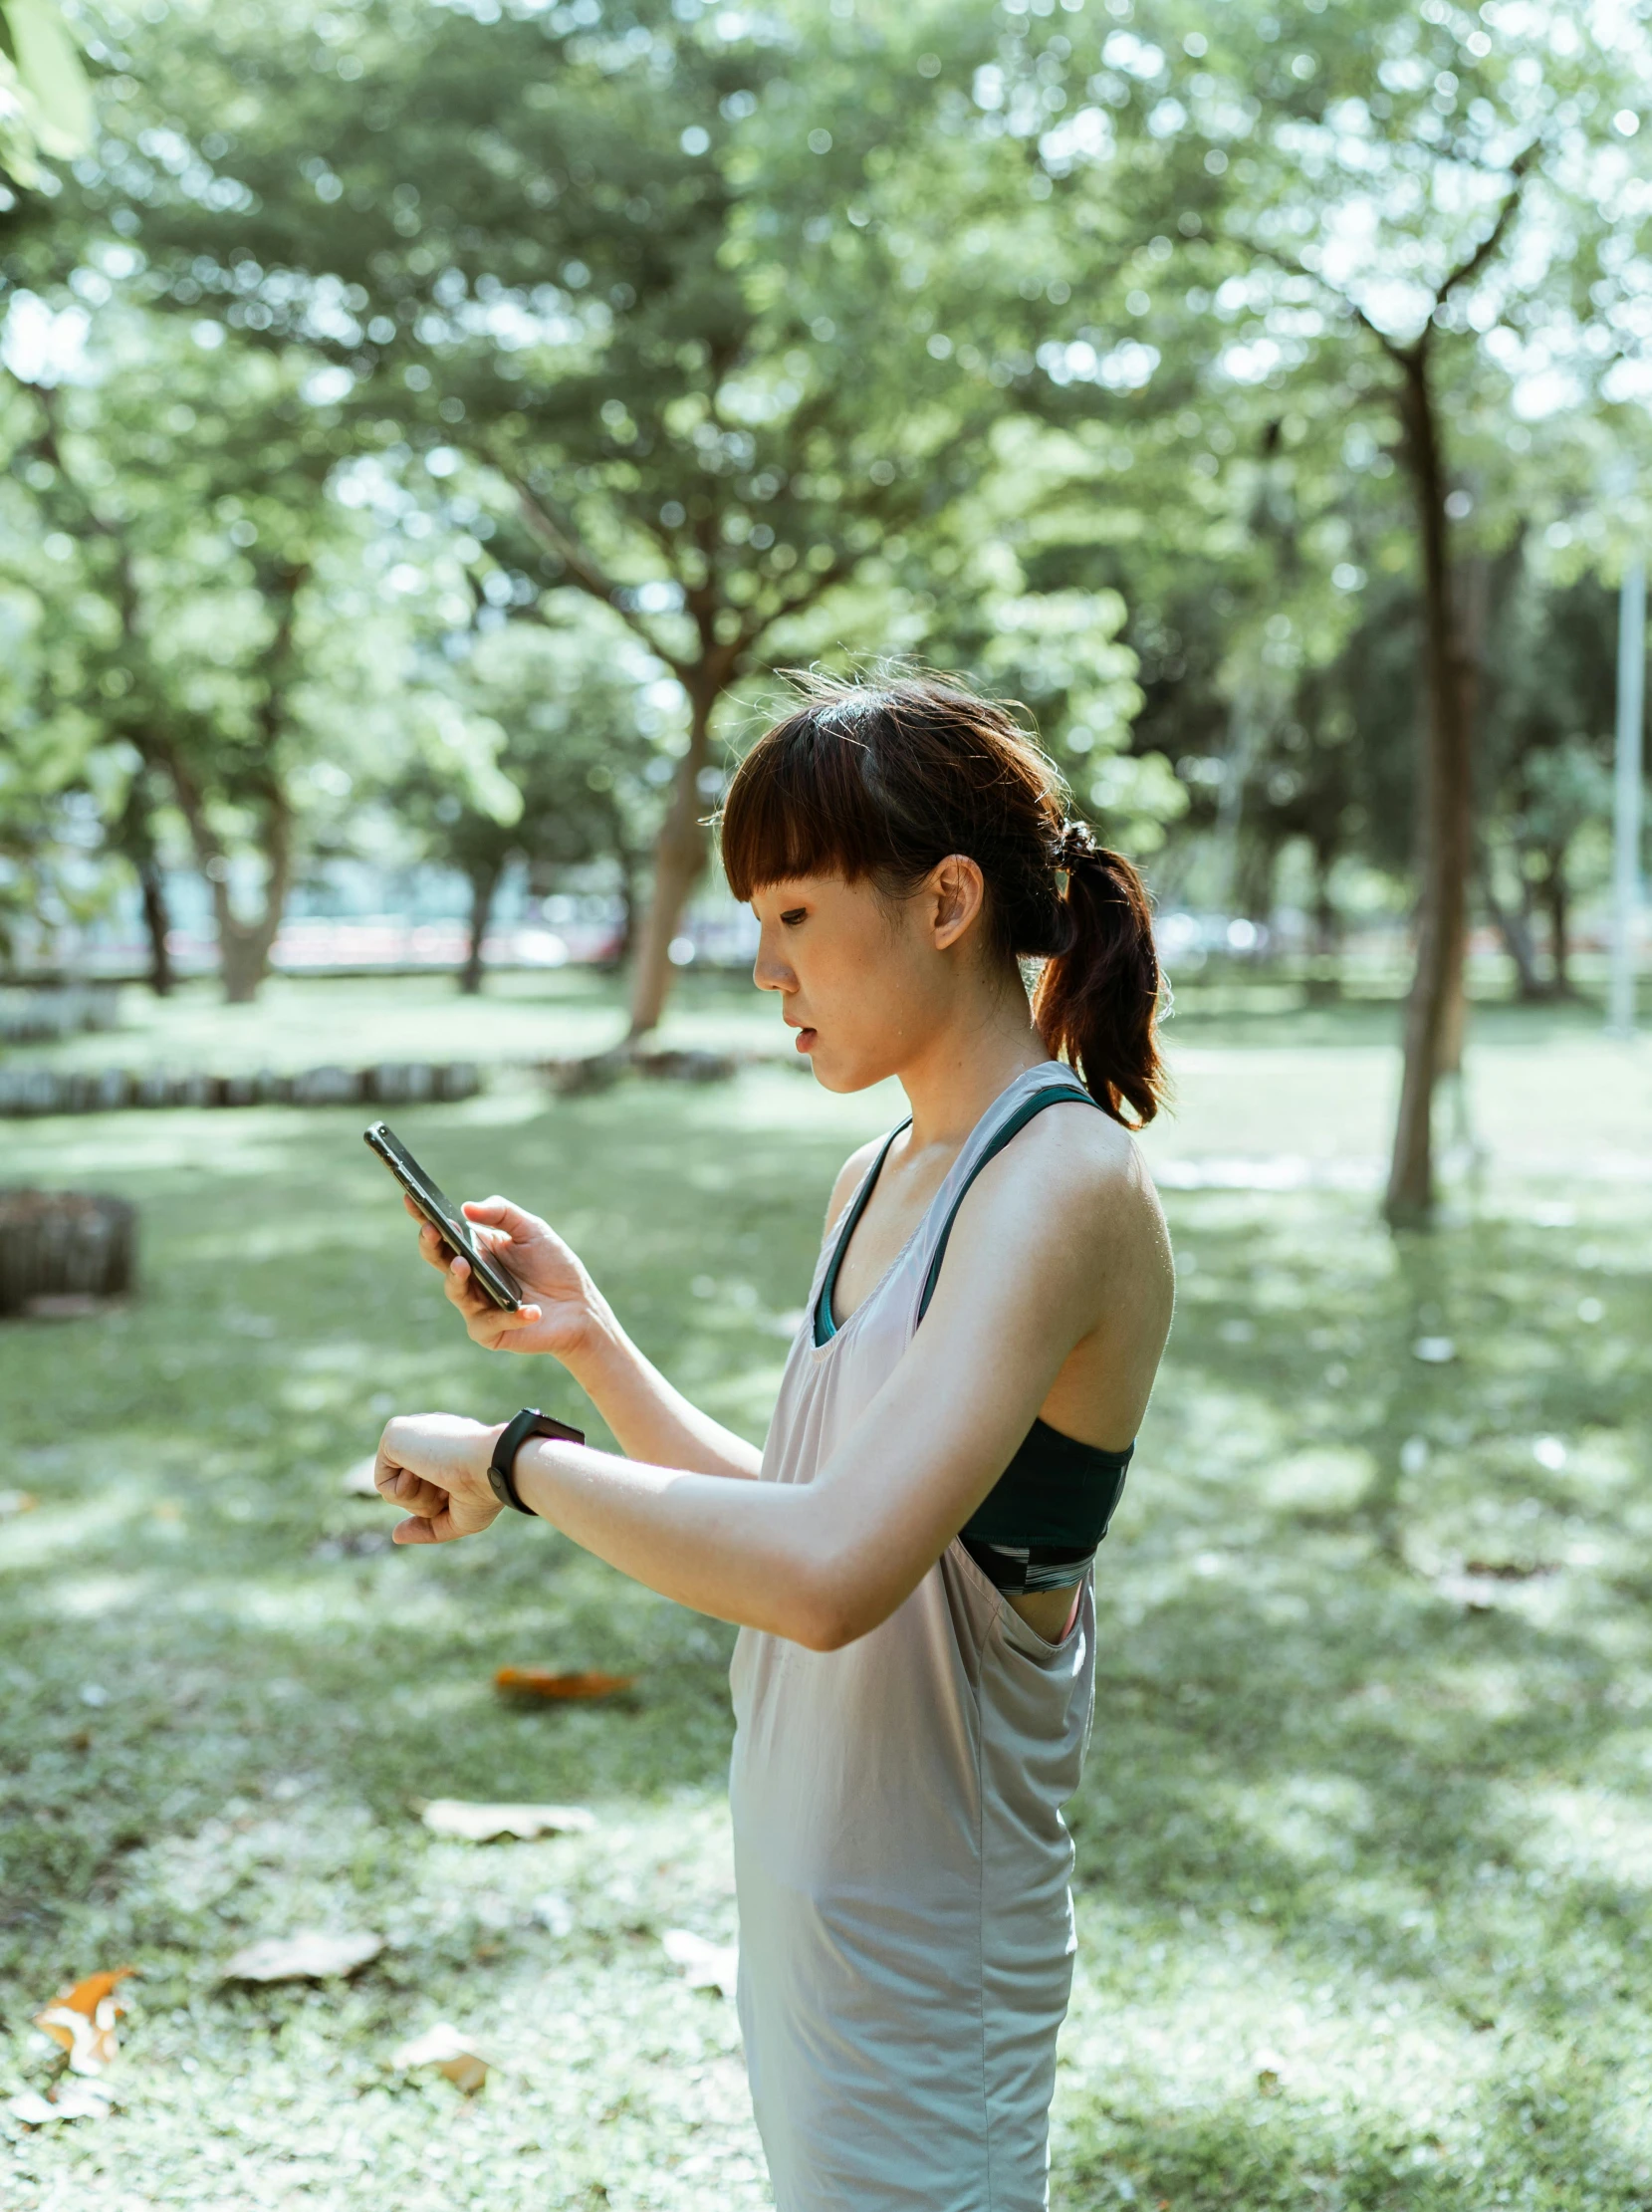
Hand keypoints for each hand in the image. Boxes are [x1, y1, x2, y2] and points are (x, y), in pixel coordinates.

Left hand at [375, 1412, 504, 1544]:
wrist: (490, 1466)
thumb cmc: (485, 1491)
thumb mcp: (459, 1519)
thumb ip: (428, 1527)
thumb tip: (396, 1536)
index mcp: (448, 1447)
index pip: (427, 1485)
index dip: (438, 1504)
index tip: (459, 1495)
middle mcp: (429, 1437)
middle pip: (411, 1490)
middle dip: (428, 1503)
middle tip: (450, 1489)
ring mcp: (412, 1433)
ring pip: (395, 1489)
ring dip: (418, 1499)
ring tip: (439, 1480)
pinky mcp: (394, 1433)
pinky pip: (382, 1482)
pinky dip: (404, 1492)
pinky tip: (423, 1472)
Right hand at [408, 1193, 605, 1362]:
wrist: (579, 1306)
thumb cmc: (553, 1265)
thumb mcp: (532, 1230)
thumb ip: (503, 1214)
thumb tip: (467, 1208)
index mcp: (474, 1249)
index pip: (442, 1232)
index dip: (423, 1216)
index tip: (411, 1197)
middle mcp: (468, 1277)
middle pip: (438, 1260)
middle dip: (431, 1244)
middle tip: (432, 1230)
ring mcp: (476, 1305)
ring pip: (455, 1291)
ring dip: (457, 1278)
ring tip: (464, 1264)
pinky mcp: (491, 1332)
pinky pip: (491, 1322)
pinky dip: (512, 1315)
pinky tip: (531, 1309)